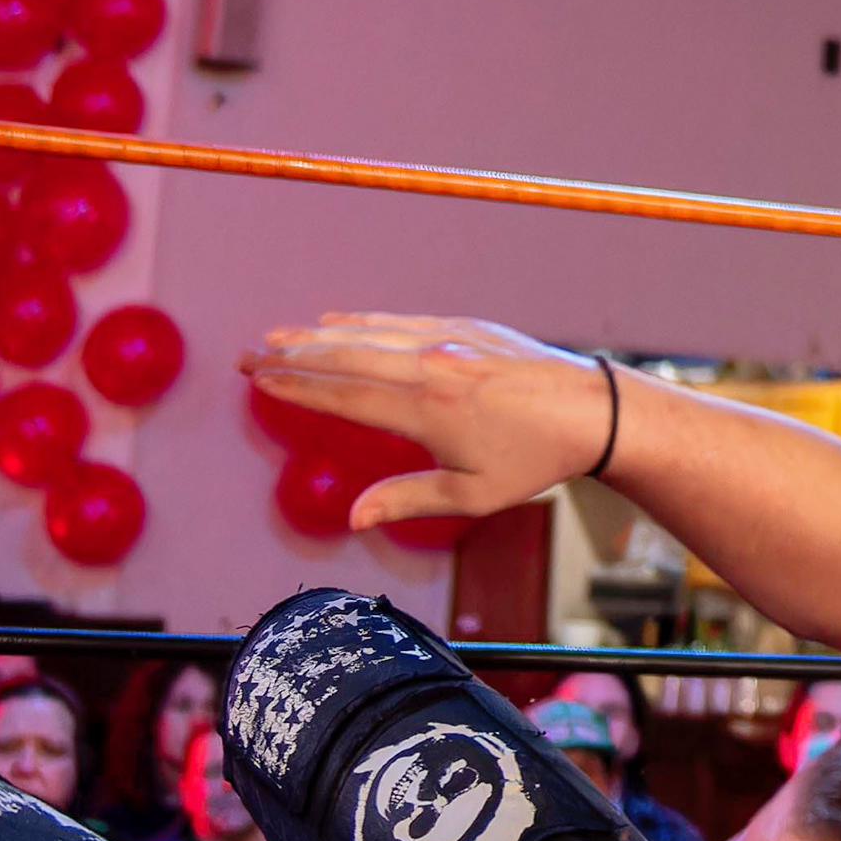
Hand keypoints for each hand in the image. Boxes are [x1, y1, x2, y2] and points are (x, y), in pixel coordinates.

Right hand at [246, 313, 608, 528]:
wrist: (593, 410)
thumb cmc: (535, 459)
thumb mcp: (473, 495)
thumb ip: (408, 500)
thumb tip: (353, 519)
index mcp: (428, 411)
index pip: (346, 397)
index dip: (298, 389)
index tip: (260, 383)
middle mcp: (432, 367)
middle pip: (346, 358)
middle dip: (292, 358)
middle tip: (248, 358)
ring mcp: (449, 341)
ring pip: (371, 334)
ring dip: (320, 335)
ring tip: (278, 337)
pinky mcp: (467, 327)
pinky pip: (403, 321)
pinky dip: (366, 322)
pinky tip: (339, 321)